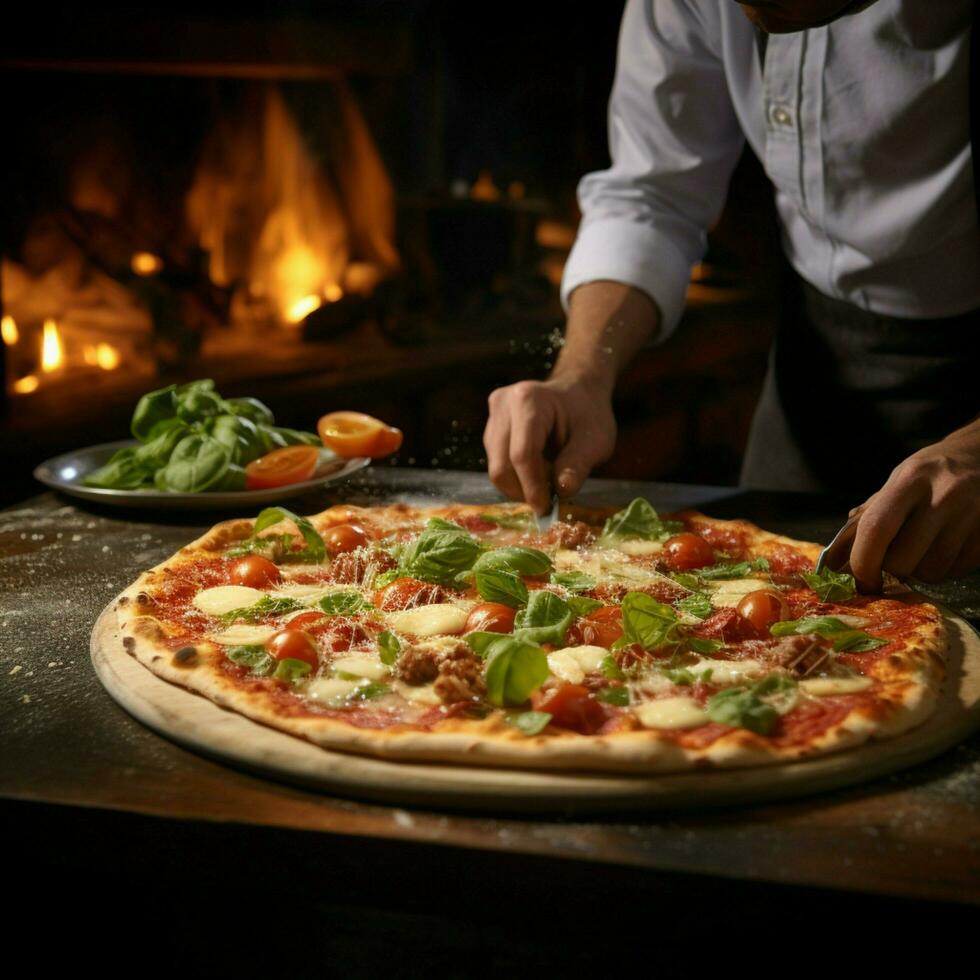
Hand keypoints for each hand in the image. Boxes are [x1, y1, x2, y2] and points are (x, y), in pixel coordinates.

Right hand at [484, 375, 616, 513]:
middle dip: (523, 490)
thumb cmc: (589, 415)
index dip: (532, 487)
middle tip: (547, 502)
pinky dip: (516, 476)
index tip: (545, 509)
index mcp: (528, 400)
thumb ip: (577, 465)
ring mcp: (493, 415)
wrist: (578, 393)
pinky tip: (538, 470)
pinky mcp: (490, 427)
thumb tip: (562, 492)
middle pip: (501, 465)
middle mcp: (503, 403)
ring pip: (495, 467)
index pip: (522, 454)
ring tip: (547, 480)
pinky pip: (496, 463)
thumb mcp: (595, 441)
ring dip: (519, 484)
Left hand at [849, 419, 979, 589]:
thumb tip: (834, 561)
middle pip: (902, 559)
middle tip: (887, 570)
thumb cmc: (931, 474)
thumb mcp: (898, 481)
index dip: (862, 561)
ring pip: (931, 571)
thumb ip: (868, 516)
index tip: (860, 578)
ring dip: (919, 572)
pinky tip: (945, 547)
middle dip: (889, 574)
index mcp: (910, 480)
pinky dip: (945, 569)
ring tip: (921, 551)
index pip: (877, 528)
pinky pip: (957, 570)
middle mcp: (943, 497)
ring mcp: (971, 516)